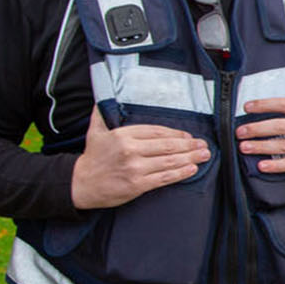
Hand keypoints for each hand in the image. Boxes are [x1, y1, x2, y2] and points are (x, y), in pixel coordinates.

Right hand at [71, 107, 210, 209]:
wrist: (80, 184)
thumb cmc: (92, 158)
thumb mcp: (95, 132)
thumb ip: (102, 114)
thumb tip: (102, 98)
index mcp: (124, 135)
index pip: (158, 132)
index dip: (176, 134)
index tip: (189, 136)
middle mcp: (131, 150)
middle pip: (168, 146)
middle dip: (190, 145)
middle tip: (204, 145)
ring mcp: (135, 168)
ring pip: (169, 161)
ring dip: (191, 158)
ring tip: (204, 155)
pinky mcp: (138, 184)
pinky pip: (164, 178)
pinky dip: (180, 173)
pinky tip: (192, 169)